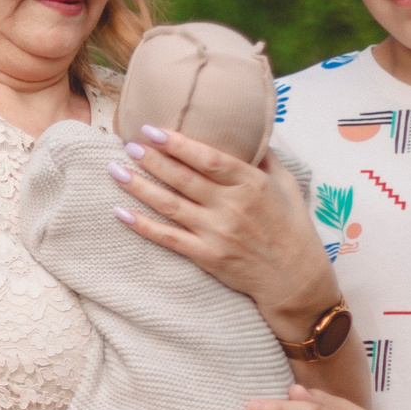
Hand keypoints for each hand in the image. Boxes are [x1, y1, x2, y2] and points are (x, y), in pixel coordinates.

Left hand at [109, 125, 339, 340]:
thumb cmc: (292, 228)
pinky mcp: (206, 256)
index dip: (178, 143)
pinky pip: (168, 238)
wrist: (294, 279)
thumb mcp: (288, 186)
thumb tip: (249, 132)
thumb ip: (266, 158)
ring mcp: (217, 232)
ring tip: (116, 170)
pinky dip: (142, 225)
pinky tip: (121, 212)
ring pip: (169, 204)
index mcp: (251, 184)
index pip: (209, 158)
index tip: (152, 130)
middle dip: (151, 159)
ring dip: (139, 186)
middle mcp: (232, 206)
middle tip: (127, 144)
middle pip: (182, 177)